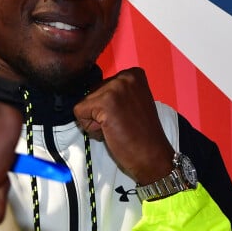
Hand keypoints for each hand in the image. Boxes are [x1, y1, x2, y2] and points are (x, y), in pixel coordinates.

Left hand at [73, 68, 173, 184]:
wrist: (152, 156)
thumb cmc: (141, 134)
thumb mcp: (132, 103)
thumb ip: (115, 94)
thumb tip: (89, 95)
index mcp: (133, 74)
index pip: (101, 86)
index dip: (107, 106)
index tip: (125, 116)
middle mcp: (124, 76)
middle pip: (91, 93)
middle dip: (99, 112)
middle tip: (121, 124)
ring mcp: (115, 88)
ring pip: (84, 103)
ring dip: (94, 120)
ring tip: (116, 128)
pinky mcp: (105, 102)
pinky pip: (79, 112)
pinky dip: (89, 127)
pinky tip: (109, 132)